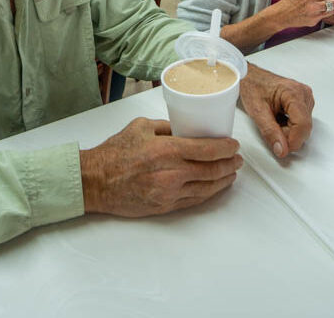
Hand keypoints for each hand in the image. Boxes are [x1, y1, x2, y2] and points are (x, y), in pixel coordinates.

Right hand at [80, 118, 241, 216]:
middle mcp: (171, 173)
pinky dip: (209, 193)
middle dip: (229, 164)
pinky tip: (215, 186)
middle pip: (212, 170)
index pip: (207, 150)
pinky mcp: (165, 206)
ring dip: (224, 179)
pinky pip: (194, 200)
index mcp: (166, 150)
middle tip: (238, 159)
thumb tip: (187, 128)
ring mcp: (169, 193)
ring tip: (232, 172)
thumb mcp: (141, 127)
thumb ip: (167, 126)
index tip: (234, 145)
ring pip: (206, 187)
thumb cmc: (114, 153)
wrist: (95, 182)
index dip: (226, 148)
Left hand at [239, 64, 313, 157]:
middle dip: (288, 136)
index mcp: (293, 93)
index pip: (303, 125)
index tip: (282, 149)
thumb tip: (282, 149)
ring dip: (289, 131)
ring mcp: (305, 98)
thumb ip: (270, 132)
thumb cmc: (252, 87)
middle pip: (304, 127)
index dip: (293, 141)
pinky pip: (301, 122)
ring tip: (274, 120)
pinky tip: (279, 118)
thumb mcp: (257, 111)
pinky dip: (290, 126)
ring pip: (303, 127)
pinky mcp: (303, 102)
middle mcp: (304, 94)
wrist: (250, 76)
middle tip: (271, 128)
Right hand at [272, 0, 333, 28]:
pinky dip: (323, 14)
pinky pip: (323, 17)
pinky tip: (319, 12)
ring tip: (329, 6)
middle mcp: (314, 5)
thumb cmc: (288, 3)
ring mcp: (314, 15)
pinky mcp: (313, 22)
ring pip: (330, 11)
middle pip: (333, 3)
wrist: (281, 16)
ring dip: (331, 8)